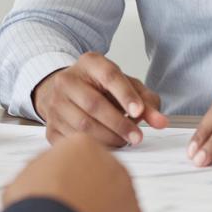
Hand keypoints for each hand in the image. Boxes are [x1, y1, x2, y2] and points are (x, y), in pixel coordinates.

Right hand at [3, 134, 141, 211]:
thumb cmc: (36, 201)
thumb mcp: (28, 172)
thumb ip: (44, 166)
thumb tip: (43, 173)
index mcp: (81, 142)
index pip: (84, 152)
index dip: (73, 170)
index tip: (66, 182)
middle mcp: (108, 159)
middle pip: (103, 171)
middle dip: (91, 186)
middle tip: (74, 203)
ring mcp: (125, 186)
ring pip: (116, 194)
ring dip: (103, 205)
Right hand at [32, 52, 167, 146]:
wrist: (67, 93)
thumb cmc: (101, 89)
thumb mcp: (126, 86)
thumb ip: (146, 101)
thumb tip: (161, 122)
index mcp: (89, 63)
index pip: (108, 75)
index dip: (125, 94)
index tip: (139, 112)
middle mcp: (67, 80)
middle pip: (93, 104)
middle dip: (119, 124)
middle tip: (137, 137)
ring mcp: (55, 103)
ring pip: (82, 125)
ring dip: (108, 138)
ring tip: (123, 142)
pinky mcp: (50, 126)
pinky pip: (72, 141)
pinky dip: (92, 147)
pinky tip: (106, 147)